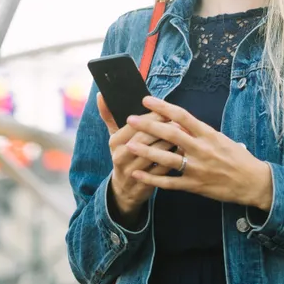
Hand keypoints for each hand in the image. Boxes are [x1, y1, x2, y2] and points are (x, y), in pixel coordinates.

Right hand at [96, 93, 175, 225]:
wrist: (124, 189)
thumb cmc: (124, 155)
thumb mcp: (114, 137)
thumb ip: (109, 116)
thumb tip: (100, 94)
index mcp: (114, 142)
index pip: (134, 125)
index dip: (151, 117)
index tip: (165, 109)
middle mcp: (120, 157)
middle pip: (144, 138)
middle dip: (163, 128)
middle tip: (178, 120)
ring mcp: (132, 171)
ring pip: (155, 153)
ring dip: (170, 142)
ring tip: (183, 133)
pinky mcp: (145, 184)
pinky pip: (162, 169)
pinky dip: (173, 158)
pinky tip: (182, 150)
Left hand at [126, 96, 273, 210]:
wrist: (253, 182)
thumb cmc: (238, 157)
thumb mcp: (221, 139)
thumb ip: (199, 132)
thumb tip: (178, 122)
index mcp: (208, 134)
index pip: (182, 116)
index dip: (163, 107)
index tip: (146, 100)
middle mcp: (202, 149)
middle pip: (171, 134)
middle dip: (149, 126)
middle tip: (130, 118)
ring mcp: (198, 168)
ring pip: (167, 158)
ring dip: (146, 151)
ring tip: (129, 144)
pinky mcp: (195, 186)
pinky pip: (170, 182)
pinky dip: (152, 178)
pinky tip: (138, 174)